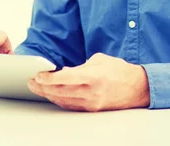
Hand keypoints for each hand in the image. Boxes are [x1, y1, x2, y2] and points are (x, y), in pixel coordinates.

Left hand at [27, 53, 149, 111]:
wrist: (138, 88)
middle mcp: (92, 92)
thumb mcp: (99, 60)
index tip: (38, 75)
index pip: (66, 78)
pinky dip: (59, 100)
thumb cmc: (119, 70)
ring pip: (64, 101)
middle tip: (31, 82)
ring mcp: (92, 103)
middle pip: (61, 92)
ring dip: (48, 95)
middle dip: (43, 87)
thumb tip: (64, 72)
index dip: (49, 78)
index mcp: (94, 77)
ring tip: (38, 88)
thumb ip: (80, 66)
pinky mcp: (92, 109)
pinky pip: (71, 106)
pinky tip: (52, 95)